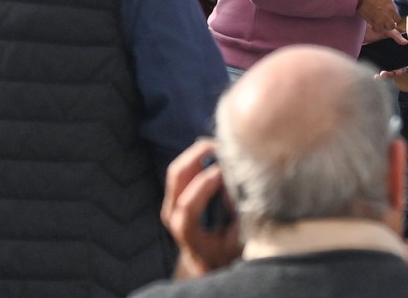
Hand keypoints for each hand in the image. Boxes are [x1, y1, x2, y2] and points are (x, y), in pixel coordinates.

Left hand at [155, 137, 244, 277]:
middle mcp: (173, 216)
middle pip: (177, 178)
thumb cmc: (224, 253)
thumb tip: (237, 190)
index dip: (204, 186)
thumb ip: (237, 220)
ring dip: (197, 154)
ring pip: (177, 170)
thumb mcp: (235, 243)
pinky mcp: (174, 195)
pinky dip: (196, 158)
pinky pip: (182, 170)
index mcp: (187, 232)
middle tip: (220, 145)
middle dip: (197, 156)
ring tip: (219, 146)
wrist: (205, 260)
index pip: (188, 206)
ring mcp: (170, 204)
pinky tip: (214, 152)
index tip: (223, 171)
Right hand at [358, 0, 402, 39]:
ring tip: (380, 23)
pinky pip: (381, 30)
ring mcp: (385, 16)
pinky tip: (373, 26)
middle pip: (398, 19)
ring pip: (391, 26)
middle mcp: (391, 8)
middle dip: (392, 19)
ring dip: (386, 25)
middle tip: (385, 18)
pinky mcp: (377, 22)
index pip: (400, 9)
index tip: (390, 12)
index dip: (395, 12)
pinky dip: (377, 29)